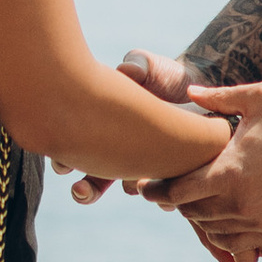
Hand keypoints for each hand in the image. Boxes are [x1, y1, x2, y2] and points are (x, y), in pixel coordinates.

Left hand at [66, 52, 261, 261]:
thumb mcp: (260, 97)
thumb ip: (219, 96)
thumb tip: (188, 92)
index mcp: (230, 172)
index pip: (179, 192)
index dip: (157, 190)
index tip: (143, 187)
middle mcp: (241, 203)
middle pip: (192, 213)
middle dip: (175, 202)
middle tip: (162, 192)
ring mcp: (260, 220)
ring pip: (213, 229)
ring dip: (198, 217)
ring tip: (189, 202)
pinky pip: (237, 242)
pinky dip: (222, 233)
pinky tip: (217, 218)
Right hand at [68, 52, 194, 204]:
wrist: (198, 89)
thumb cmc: (162, 76)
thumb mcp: (147, 66)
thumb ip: (135, 65)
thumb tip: (125, 70)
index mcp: (100, 130)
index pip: (73, 150)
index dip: (63, 159)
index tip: (62, 165)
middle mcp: (116, 156)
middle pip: (92, 184)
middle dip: (84, 191)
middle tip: (81, 191)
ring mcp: (142, 169)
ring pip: (129, 188)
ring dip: (128, 185)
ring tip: (134, 180)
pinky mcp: (172, 177)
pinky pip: (164, 195)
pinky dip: (163, 195)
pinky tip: (168, 189)